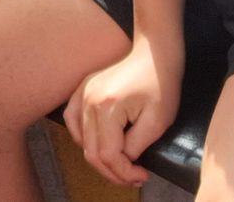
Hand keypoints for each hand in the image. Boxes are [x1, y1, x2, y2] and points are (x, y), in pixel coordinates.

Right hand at [63, 37, 177, 186]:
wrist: (154, 55)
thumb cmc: (160, 85)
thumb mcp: (157, 121)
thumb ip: (136, 146)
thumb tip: (124, 159)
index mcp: (107, 107)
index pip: (108, 155)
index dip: (124, 172)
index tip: (142, 175)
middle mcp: (89, 100)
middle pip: (91, 152)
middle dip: (112, 172)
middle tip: (132, 177)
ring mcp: (83, 93)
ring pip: (80, 140)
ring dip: (98, 158)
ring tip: (118, 165)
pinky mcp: (83, 89)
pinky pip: (73, 120)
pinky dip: (81, 138)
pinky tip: (96, 144)